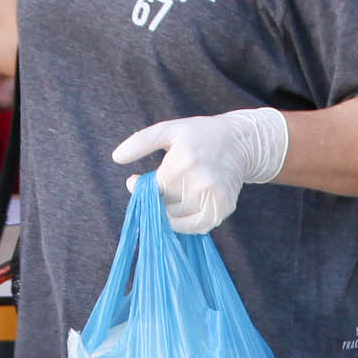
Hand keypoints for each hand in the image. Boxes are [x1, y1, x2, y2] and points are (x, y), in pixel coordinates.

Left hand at [110, 108, 290, 233]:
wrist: (241, 141)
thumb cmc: (199, 134)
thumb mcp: (169, 130)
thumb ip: (141, 141)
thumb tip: (116, 157)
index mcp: (183, 160)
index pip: (152, 189)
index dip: (141, 188)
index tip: (136, 181)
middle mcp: (200, 180)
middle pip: (164, 205)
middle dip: (157, 198)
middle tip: (161, 185)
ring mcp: (214, 196)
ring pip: (178, 218)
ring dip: (170, 211)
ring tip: (176, 191)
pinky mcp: (224, 207)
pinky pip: (197, 227)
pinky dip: (186, 223)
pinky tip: (184, 207)